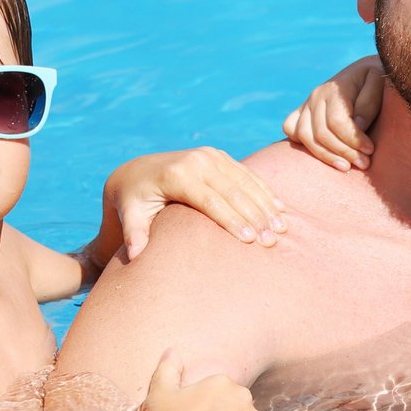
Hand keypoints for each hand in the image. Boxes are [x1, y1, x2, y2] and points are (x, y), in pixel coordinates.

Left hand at [111, 147, 285, 259]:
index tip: (249, 240)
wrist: (137, 171)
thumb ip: (133, 233)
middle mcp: (196, 160)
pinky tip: (280, 210)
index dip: (231, 220)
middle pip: (233, 191)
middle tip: (272, 240)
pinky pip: (247, 175)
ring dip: (265, 205)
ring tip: (282, 229)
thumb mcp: (129, 215)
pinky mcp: (219, 156)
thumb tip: (134, 254)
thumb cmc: (134, 200)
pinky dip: (264, 192)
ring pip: (245, 182)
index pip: (209, 200)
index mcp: (176, 174)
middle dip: (255, 216)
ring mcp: (210, 155)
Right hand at [284, 60, 382, 170]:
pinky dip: (301, 143)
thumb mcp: (379, 83)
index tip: (370, 150)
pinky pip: (290, 129)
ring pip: (304, 136)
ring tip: (345, 167)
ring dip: (325, 156)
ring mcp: (306, 104)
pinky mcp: (302, 112)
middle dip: (344, 152)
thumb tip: (357, 124)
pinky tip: (323, 154)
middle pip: (321, 133)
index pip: (337, 122)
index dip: (353, 140)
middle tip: (364, 164)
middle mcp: (316, 96)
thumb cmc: (376, 80)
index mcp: (334, 89)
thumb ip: (369, 102)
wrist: (366, 72)